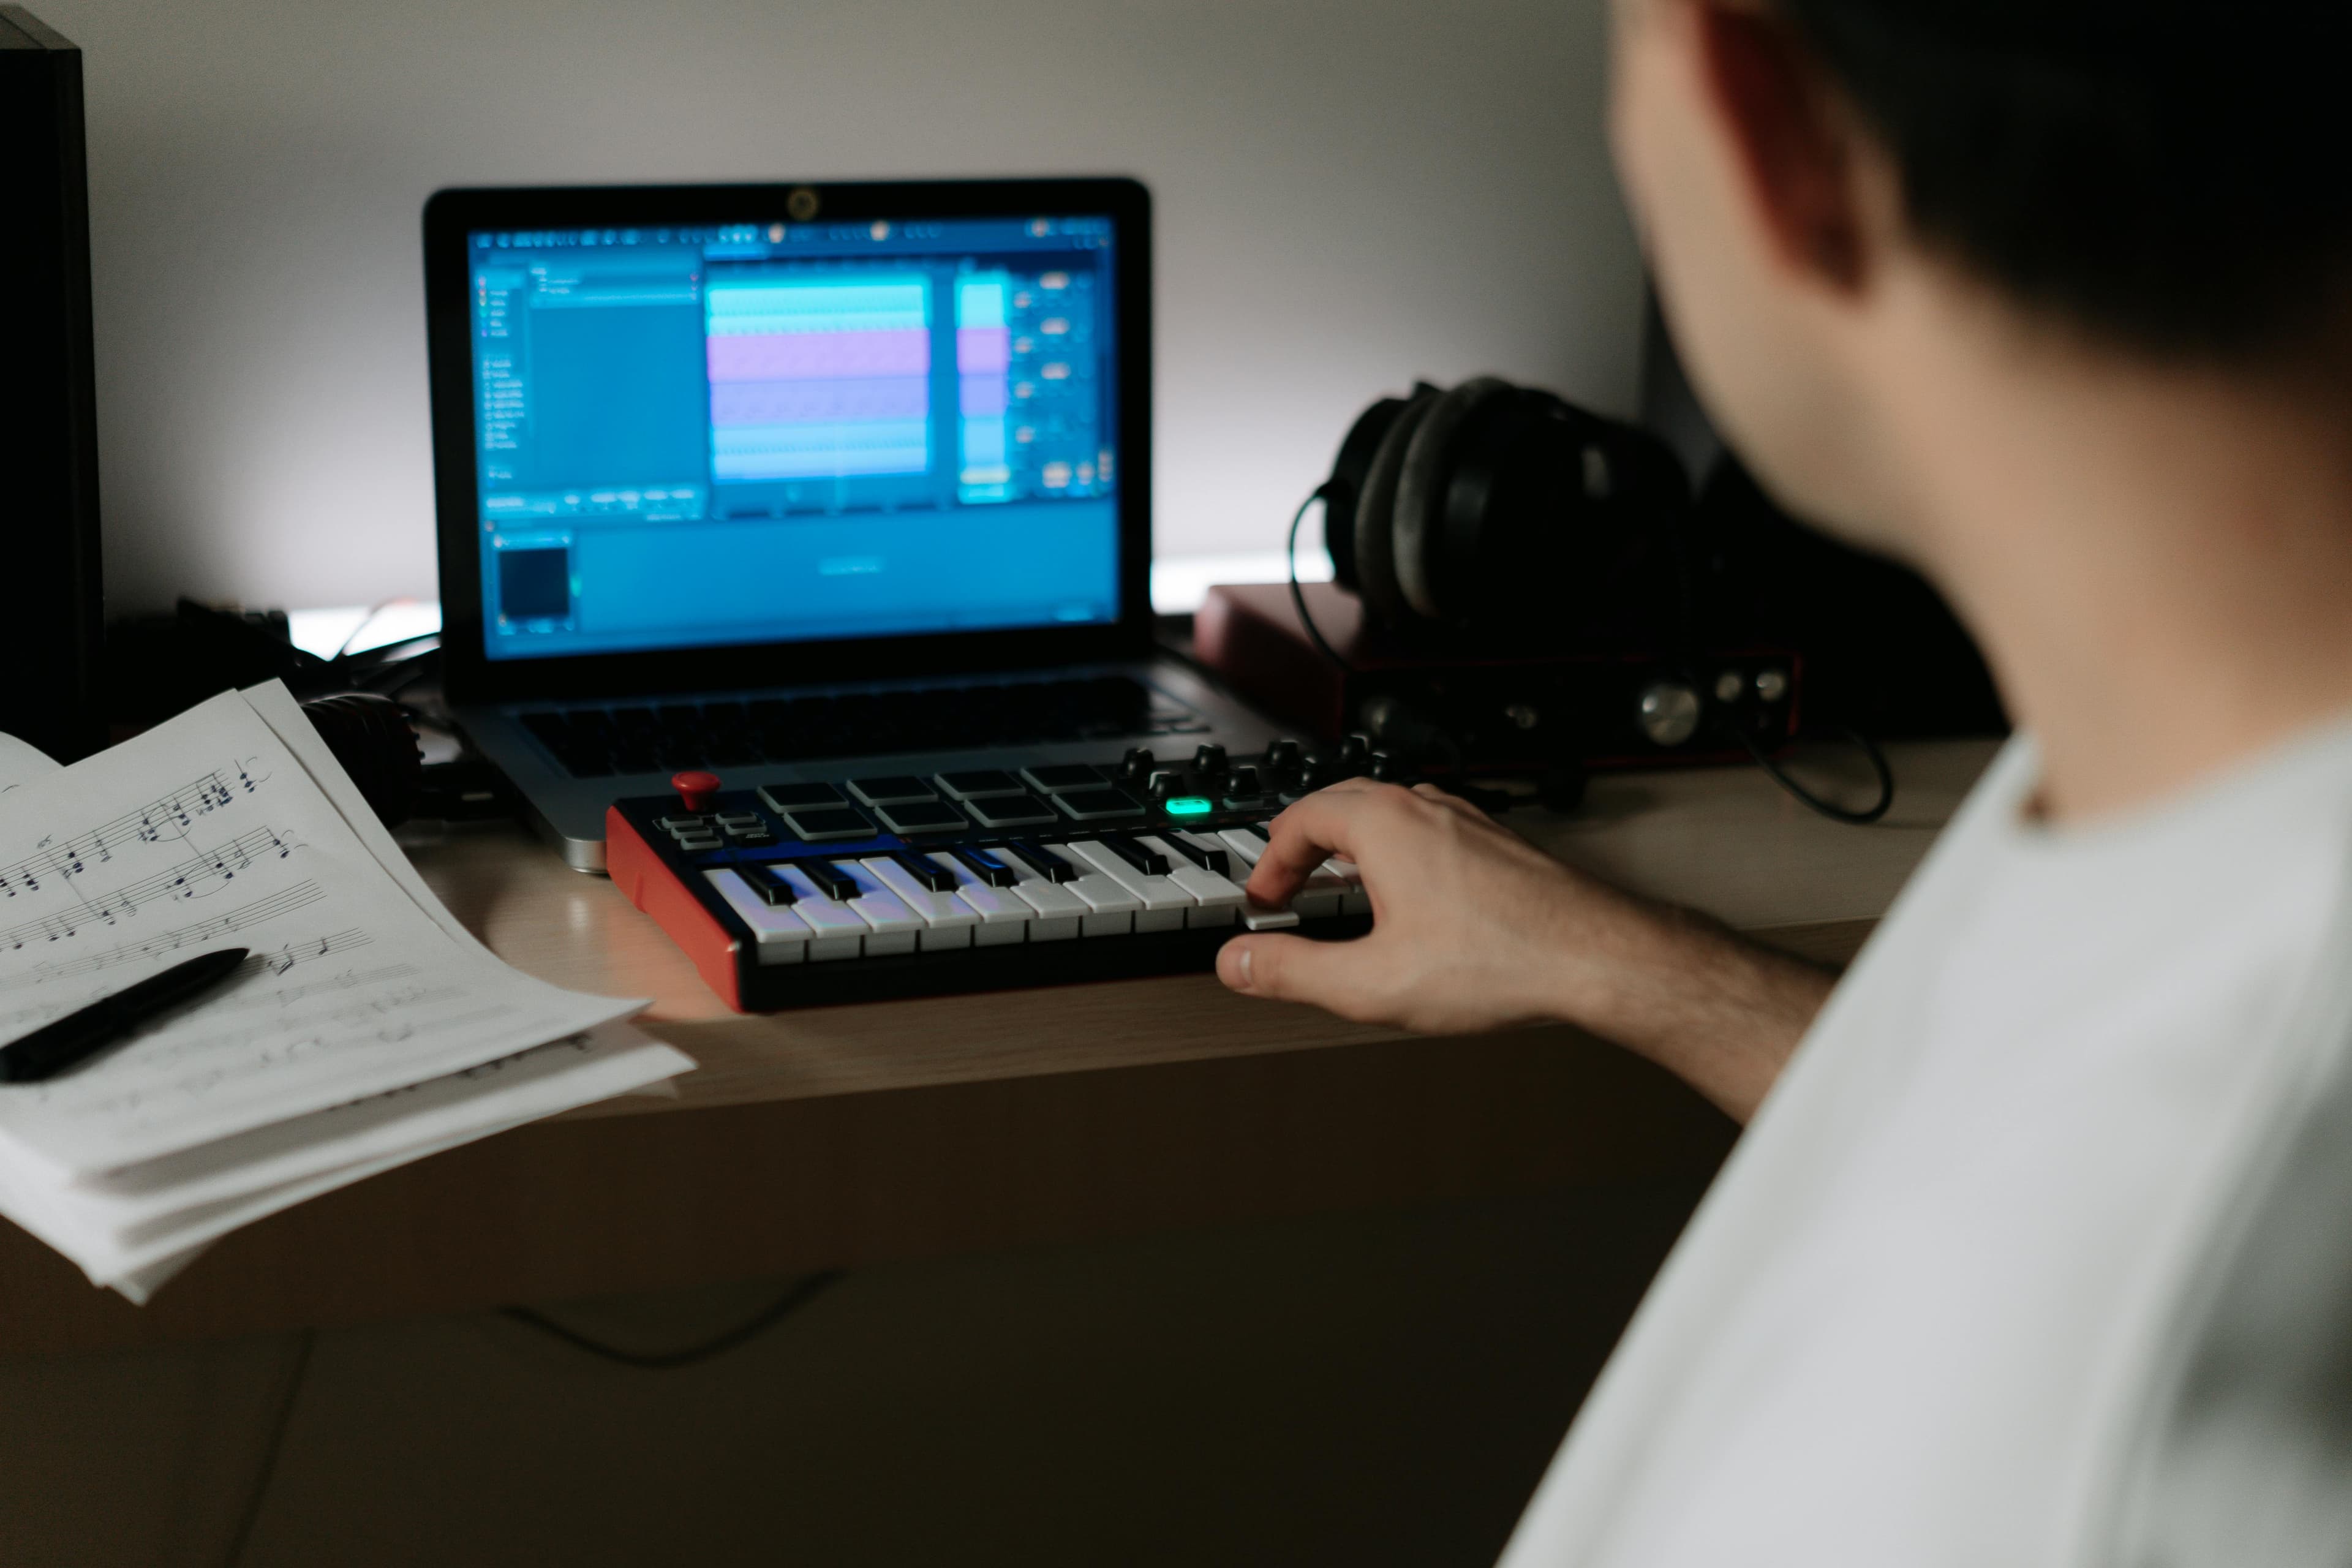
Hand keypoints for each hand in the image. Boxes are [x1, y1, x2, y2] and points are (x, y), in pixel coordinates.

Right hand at [1215, 780, 1831, 1119]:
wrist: (1599, 958)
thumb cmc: (1504, 961)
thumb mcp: (1371, 983)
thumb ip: (1294, 972)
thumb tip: (1237, 963)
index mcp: (1384, 824)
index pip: (1299, 819)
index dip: (1269, 862)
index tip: (1263, 898)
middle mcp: (1426, 807)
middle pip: (1341, 803)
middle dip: (1304, 845)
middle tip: (1287, 884)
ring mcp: (1467, 821)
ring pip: (1390, 812)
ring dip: (1352, 844)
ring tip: (1340, 886)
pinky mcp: (1498, 845)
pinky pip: (1429, 830)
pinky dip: (1397, 854)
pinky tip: (1409, 898)